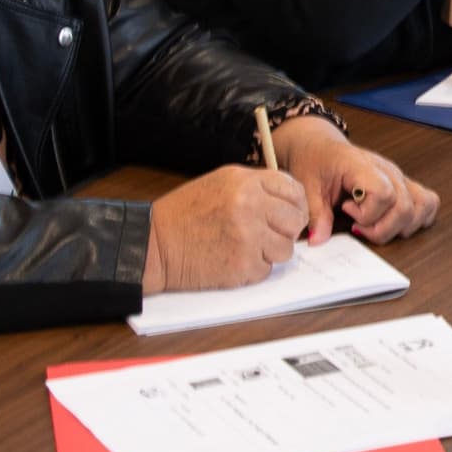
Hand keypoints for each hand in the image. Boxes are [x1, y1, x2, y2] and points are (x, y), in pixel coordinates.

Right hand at [140, 162, 308, 292]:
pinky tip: (233, 259)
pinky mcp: (243, 266)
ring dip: (271, 251)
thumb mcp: (220, 183)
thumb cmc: (185, 214)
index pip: (293, 190)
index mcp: (245, 182)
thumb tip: (289, 199)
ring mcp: (249, 238)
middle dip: (285, 229)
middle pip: (295, 221)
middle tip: (268, 234)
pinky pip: (267, 269)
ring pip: (286, 249)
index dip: (295, 204)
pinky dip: (254, 268)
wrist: (155, 244)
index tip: (290, 212)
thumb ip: (255, 187)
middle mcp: (251, 207)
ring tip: (246, 247)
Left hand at [274, 114, 440, 242]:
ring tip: (375, 225)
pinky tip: (394, 221)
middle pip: (405, 207)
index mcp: (363, 166)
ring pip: (421, 206)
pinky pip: (428, 201)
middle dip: (382, 229)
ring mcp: (399, 177)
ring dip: (400, 226)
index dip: (367, 214)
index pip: (384, 193)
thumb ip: (316, 214)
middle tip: (357, 226)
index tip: (346, 211)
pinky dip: (418, 218)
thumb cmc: (316, 161)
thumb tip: (318, 241)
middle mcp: (388, 170)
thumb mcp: (307, 186)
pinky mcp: (403, 184)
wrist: (321, 145)